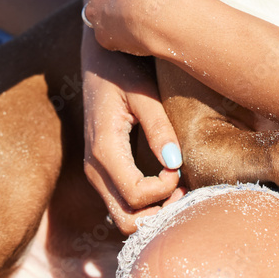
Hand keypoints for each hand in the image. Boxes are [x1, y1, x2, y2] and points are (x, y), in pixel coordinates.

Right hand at [81, 28, 184, 234]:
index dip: (164, 190)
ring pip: (123, 216)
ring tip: (178, 185)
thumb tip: (175, 164)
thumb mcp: (143, 93)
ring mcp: (95, 171)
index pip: (136, 195)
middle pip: (126, 220)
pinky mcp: (101, 169)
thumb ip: (159, 127)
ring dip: (152, 212)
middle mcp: (94, 167)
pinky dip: (144, 204)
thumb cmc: (121, 69)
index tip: (180, 167)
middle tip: (183, 188)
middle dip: (158, 214)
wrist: (97, 57)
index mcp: (104, 148)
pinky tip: (165, 181)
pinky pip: (121, 202)